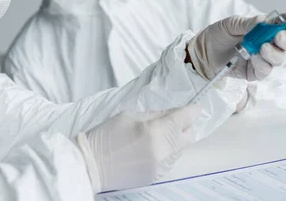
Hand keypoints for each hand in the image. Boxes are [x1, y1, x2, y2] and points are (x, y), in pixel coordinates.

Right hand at [75, 103, 200, 192]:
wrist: (92, 165)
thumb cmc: (106, 136)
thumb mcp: (129, 115)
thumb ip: (155, 114)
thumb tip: (173, 113)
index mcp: (155, 130)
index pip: (185, 118)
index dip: (192, 111)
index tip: (194, 108)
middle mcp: (163, 150)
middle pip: (188, 136)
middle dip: (184, 126)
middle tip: (173, 121)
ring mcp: (161, 166)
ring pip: (180, 149)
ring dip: (175, 140)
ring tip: (158, 135)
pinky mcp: (157, 177)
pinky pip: (170, 161)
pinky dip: (167, 153)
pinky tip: (151, 148)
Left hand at [187, 12, 285, 81]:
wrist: (201, 53)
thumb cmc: (216, 36)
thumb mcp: (230, 24)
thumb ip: (248, 23)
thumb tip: (266, 20)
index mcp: (264, 29)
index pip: (285, 25)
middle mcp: (267, 44)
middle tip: (277, 36)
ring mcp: (262, 59)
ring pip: (279, 58)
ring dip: (274, 53)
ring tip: (261, 48)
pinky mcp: (253, 73)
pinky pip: (265, 71)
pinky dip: (263, 64)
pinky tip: (254, 58)